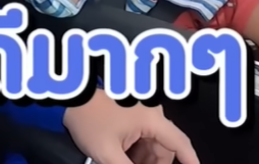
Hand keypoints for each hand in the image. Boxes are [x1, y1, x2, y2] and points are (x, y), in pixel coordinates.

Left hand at [65, 91, 198, 163]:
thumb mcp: (107, 154)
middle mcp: (151, 113)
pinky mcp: (130, 115)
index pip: (181, 144)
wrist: (67, 99)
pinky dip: (136, 153)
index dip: (191, 161)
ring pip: (152, 146)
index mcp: (152, 119)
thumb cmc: (86, 117)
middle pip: (164, 149)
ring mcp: (140, 113)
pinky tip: (122, 159)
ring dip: (144, 160)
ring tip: (124, 162)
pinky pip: (141, 139)